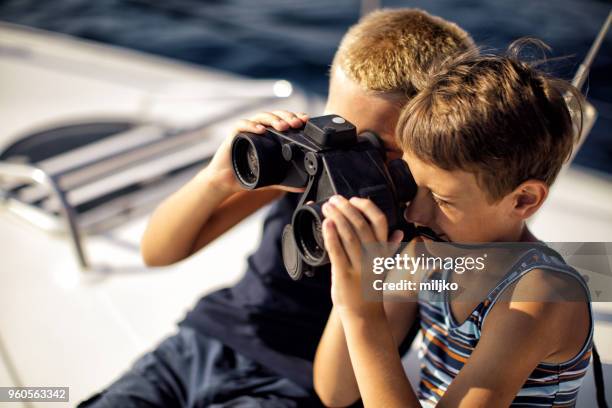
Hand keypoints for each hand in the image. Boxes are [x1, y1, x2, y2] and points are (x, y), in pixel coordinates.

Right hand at [204, 110, 308, 194]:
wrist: (225, 181)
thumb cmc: (246, 174)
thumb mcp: (270, 179)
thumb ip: (286, 182)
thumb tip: (303, 186)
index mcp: (269, 135)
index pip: (284, 120)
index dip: (294, 117)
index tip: (305, 121)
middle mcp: (258, 129)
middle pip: (275, 115)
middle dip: (287, 117)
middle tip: (296, 124)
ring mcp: (246, 130)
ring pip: (261, 116)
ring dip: (273, 119)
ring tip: (283, 126)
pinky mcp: (234, 135)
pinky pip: (242, 125)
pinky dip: (252, 125)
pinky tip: (261, 130)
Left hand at [322, 195, 403, 316]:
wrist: (365, 316)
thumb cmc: (370, 289)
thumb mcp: (383, 267)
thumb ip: (388, 248)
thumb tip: (398, 232)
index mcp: (382, 251)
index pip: (380, 222)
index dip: (367, 207)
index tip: (354, 199)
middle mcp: (372, 257)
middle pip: (361, 225)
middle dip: (346, 208)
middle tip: (334, 199)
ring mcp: (359, 266)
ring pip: (349, 235)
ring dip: (337, 217)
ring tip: (327, 207)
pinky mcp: (344, 275)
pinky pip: (337, 251)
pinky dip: (331, 235)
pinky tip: (325, 224)